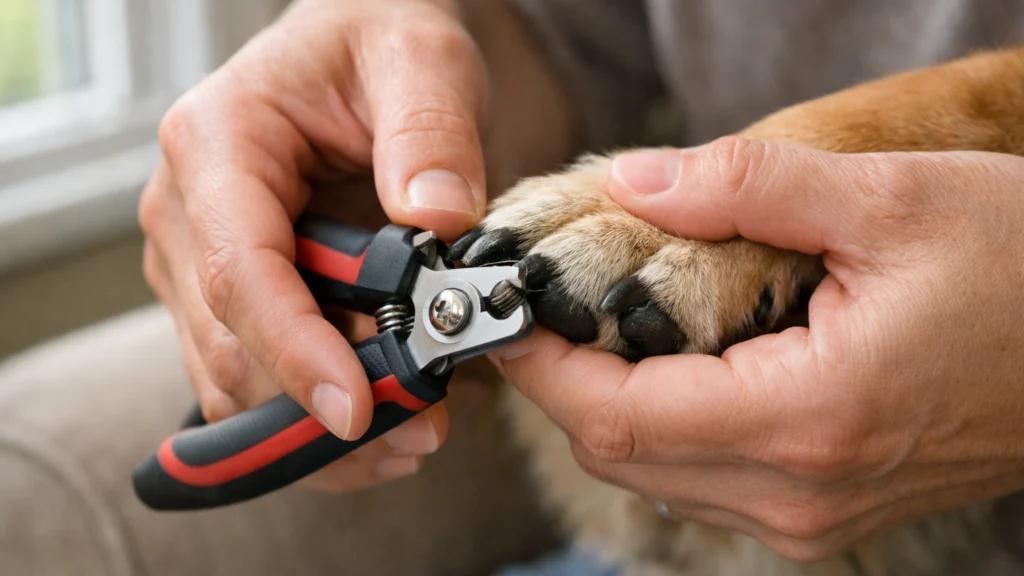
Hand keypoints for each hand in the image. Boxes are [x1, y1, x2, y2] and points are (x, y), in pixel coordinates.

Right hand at [139, 0, 487, 490]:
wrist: (360, 50)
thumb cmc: (378, 42)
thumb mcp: (420, 58)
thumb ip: (430, 130)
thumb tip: (437, 216)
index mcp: (217, 144)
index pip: (241, 272)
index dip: (295, 352)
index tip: (356, 409)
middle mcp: (187, 210)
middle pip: (230, 344)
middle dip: (316, 407)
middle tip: (419, 432)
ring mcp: (199, 259)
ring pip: (234, 378)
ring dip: (315, 427)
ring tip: (415, 433)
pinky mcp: (228, 293)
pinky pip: (255, 377)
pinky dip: (311, 414)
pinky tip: (382, 422)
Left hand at [489, 137, 1023, 560]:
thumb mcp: (888, 200)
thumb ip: (746, 187)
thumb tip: (634, 184)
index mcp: (809, 417)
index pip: (616, 417)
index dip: (542, 366)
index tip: (506, 312)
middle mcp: (801, 491)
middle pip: (622, 454)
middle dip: (564, 384)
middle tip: (542, 310)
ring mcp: (814, 514)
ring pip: (657, 475)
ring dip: (610, 408)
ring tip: (598, 330)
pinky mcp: (826, 510)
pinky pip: (705, 481)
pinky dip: (664, 428)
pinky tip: (673, 367)